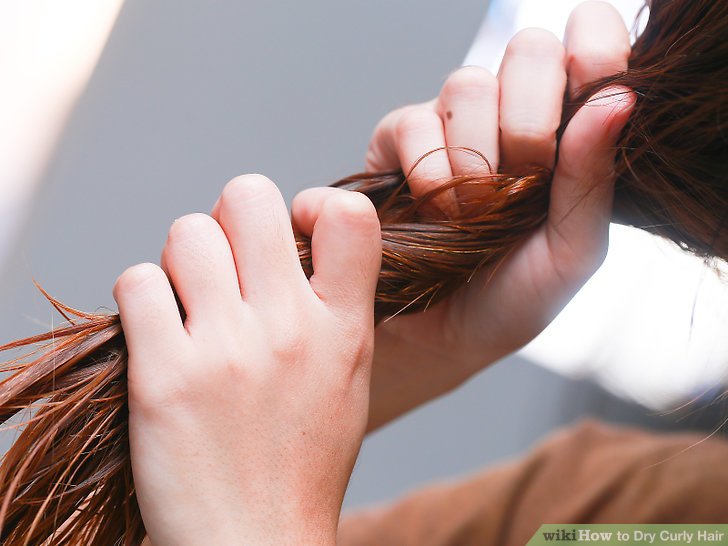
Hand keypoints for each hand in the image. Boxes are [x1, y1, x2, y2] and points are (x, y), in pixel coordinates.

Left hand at [114, 175, 380, 544]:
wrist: (258, 541)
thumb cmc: (301, 461)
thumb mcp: (346, 379)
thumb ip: (332, 307)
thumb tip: (289, 243)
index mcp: (344, 328)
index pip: (351, 216)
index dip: (312, 205)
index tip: (292, 234)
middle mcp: (290, 329)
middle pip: (247, 198)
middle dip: (230, 220)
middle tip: (225, 264)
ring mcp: (225, 350)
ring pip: (186, 233)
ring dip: (180, 259)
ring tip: (187, 302)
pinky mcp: (163, 376)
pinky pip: (137, 283)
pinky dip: (142, 297)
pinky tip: (158, 332)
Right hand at [293, 1, 635, 430]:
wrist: (439, 334)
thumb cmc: (512, 297)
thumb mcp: (573, 251)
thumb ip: (594, 177)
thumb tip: (618, 98)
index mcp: (567, 131)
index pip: (593, 42)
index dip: (597, 49)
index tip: (593, 84)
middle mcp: (511, 113)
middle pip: (529, 51)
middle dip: (528, 123)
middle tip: (520, 183)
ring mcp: (452, 122)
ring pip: (467, 85)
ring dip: (472, 162)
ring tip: (468, 216)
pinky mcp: (398, 138)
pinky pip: (412, 123)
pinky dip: (424, 174)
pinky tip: (430, 213)